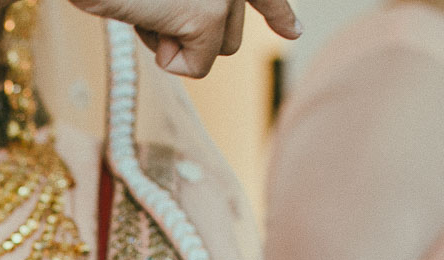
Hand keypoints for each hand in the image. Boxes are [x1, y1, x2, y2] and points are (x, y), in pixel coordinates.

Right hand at [69, 0, 300, 77]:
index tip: (294, 33)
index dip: (278, 14)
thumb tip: (202, 41)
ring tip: (149, 9)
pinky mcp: (210, 17)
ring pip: (219, 50)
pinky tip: (150, 23)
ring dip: (179, 45)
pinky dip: (169, 60)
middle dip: (193, 35)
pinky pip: (197, 68)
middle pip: (230, 30)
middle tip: (155, 9)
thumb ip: (188, 2)